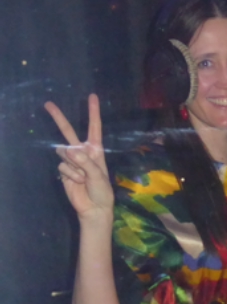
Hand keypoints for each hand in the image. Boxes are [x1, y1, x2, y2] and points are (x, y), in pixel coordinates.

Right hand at [45, 94, 113, 221]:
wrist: (93, 207)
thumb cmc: (102, 190)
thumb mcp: (98, 175)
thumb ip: (85, 162)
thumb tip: (69, 150)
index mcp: (96, 150)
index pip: (94, 128)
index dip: (93, 112)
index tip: (92, 96)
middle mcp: (82, 152)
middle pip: (68, 132)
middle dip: (58, 117)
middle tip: (47, 103)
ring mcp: (71, 160)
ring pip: (64, 153)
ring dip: (74, 166)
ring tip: (84, 178)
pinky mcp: (63, 170)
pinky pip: (62, 166)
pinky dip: (70, 174)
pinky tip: (77, 182)